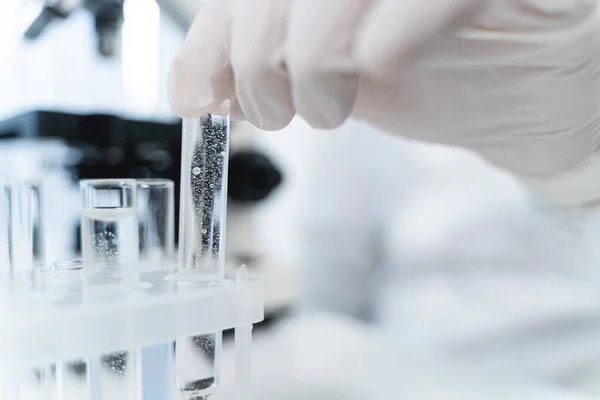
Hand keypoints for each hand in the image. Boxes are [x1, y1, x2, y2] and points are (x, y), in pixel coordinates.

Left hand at [168, 0, 599, 201]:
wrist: (520, 94)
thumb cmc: (427, 73)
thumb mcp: (325, 66)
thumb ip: (256, 61)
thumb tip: (192, 86)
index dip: (212, 41)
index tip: (199, 96)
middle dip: (254, 62)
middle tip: (272, 114)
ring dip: (311, 65)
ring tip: (324, 111)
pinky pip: (422, 0)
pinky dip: (381, 44)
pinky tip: (378, 70)